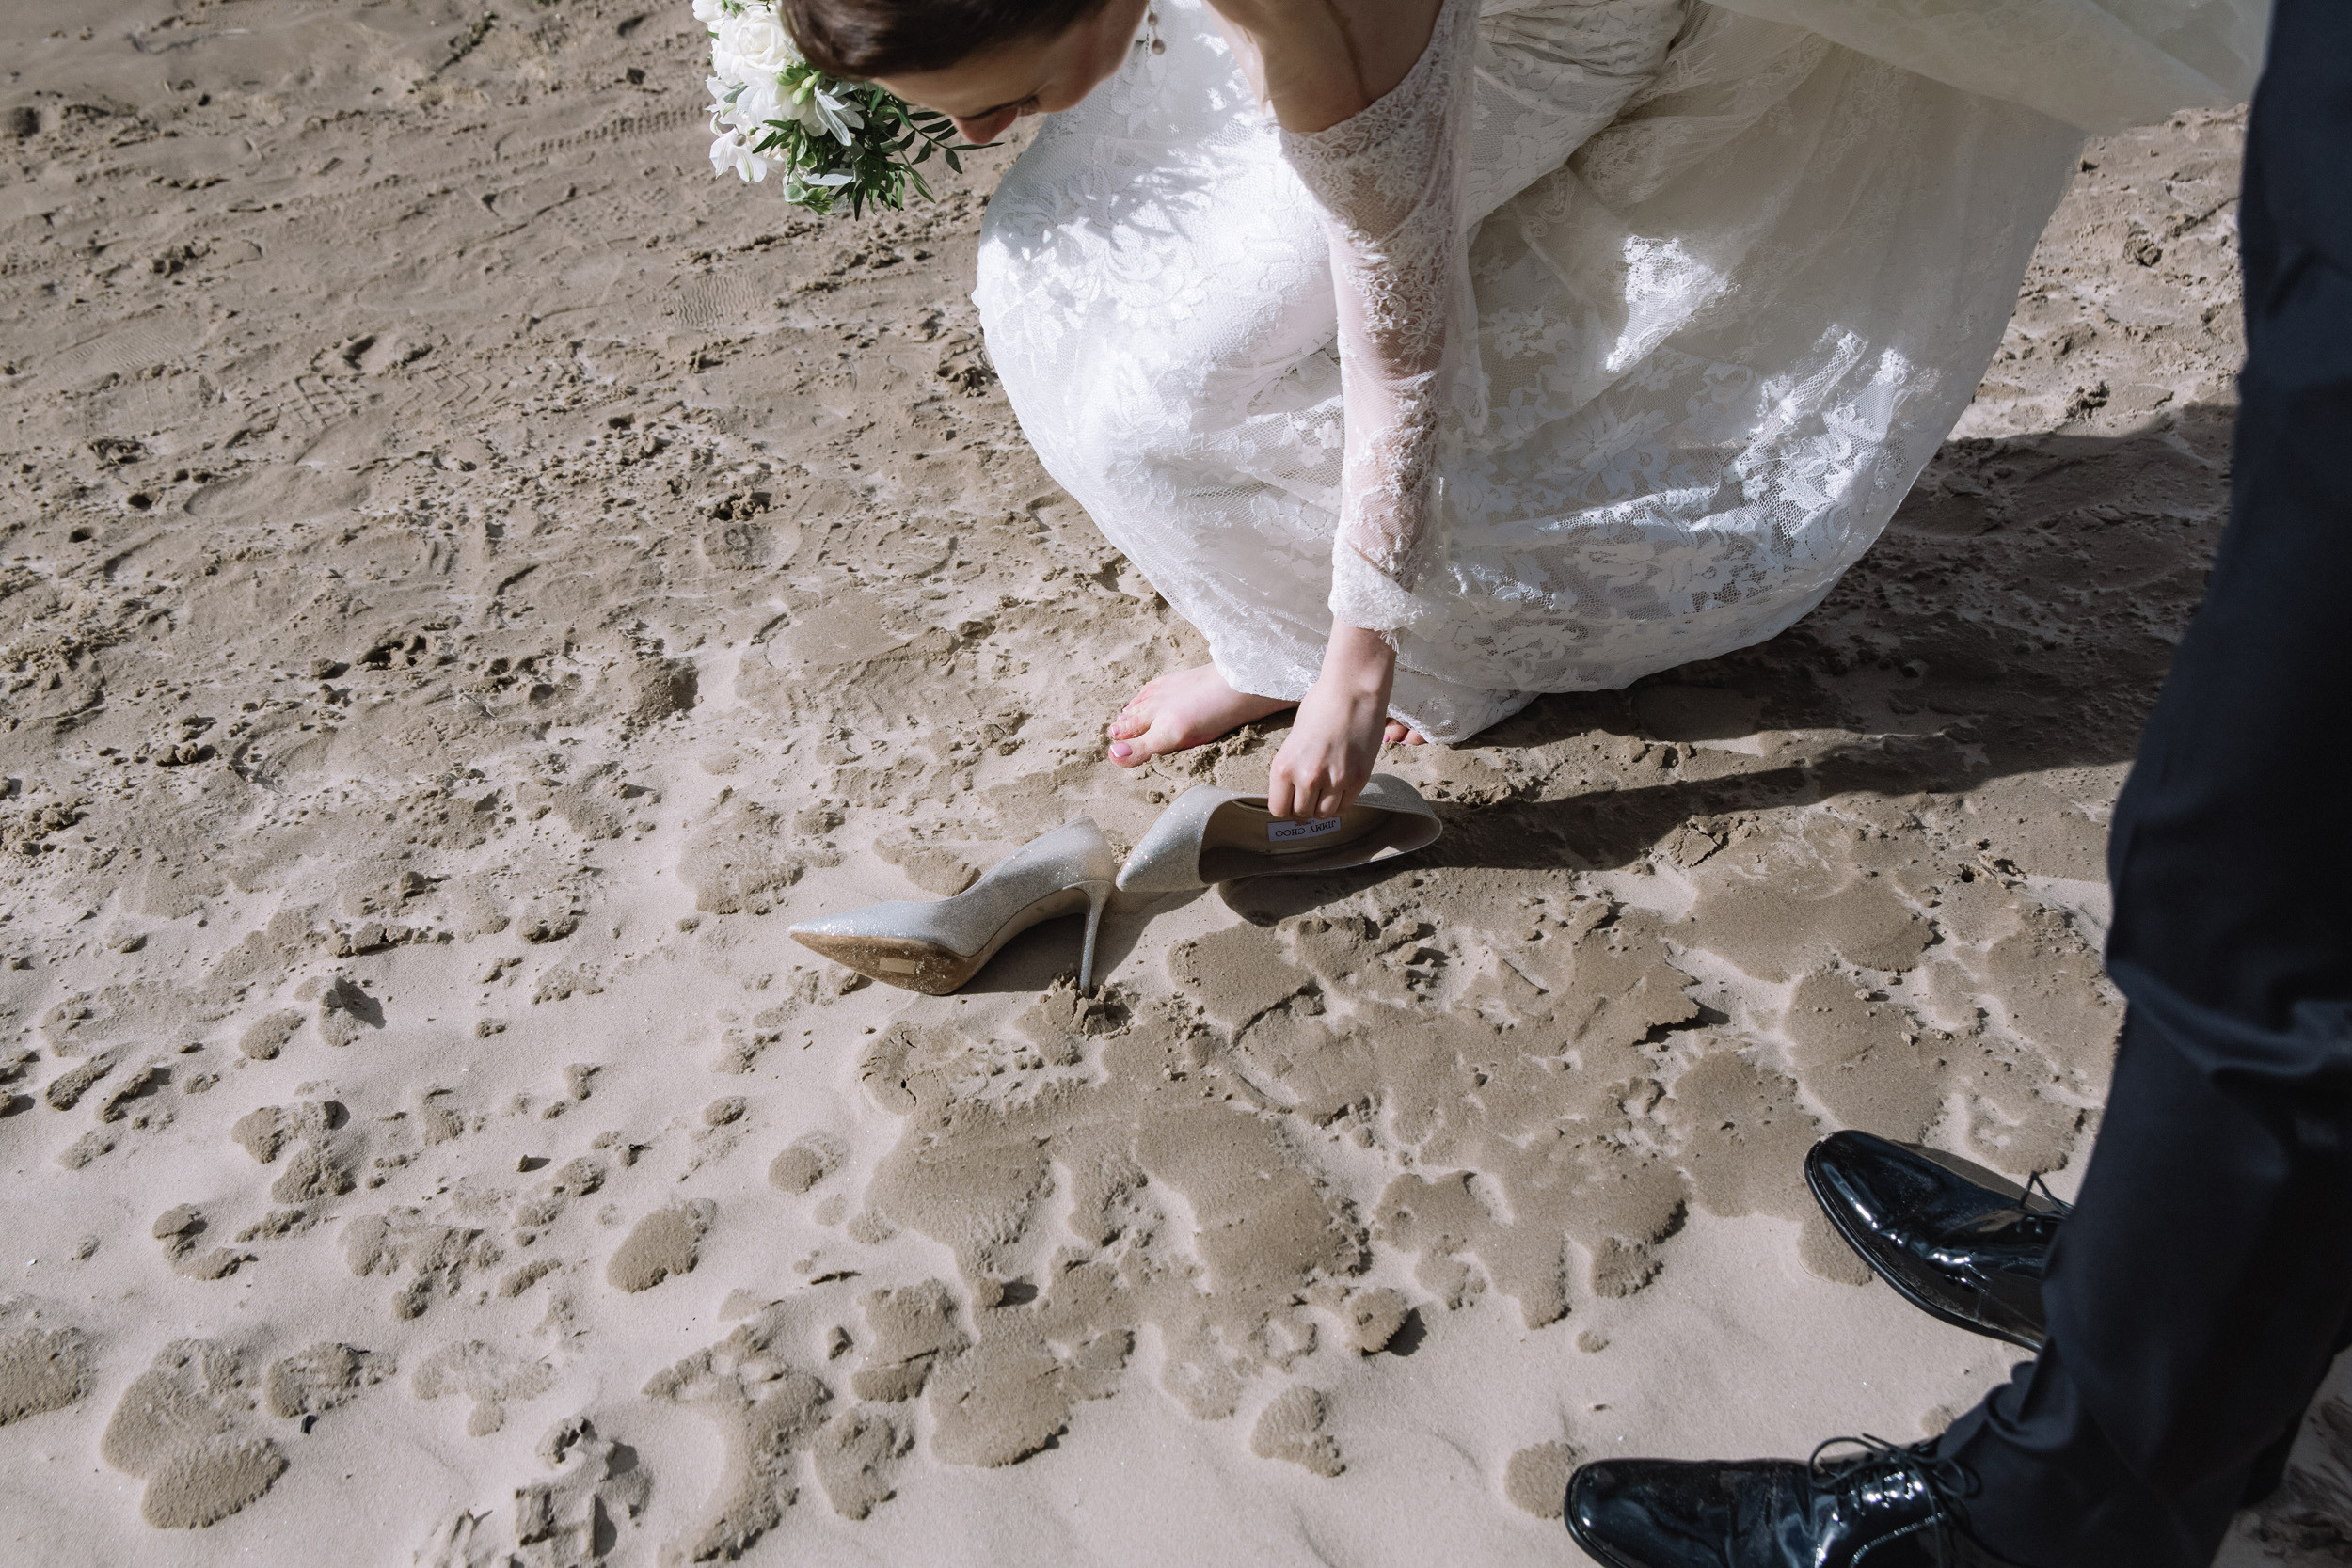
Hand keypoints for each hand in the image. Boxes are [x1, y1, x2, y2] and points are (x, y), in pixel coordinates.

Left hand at [1267, 623, 1394, 818]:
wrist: (1353, 690)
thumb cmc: (1321, 705)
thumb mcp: (1294, 737)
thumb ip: (1292, 765)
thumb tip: (1293, 790)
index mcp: (1284, 766)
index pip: (1278, 809)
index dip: (1285, 806)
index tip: (1290, 799)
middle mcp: (1307, 777)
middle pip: (1301, 814)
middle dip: (1304, 806)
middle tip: (1310, 794)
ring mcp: (1335, 780)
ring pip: (1324, 814)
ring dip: (1323, 806)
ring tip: (1325, 791)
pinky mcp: (1358, 779)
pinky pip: (1345, 806)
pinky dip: (1341, 801)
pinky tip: (1340, 787)